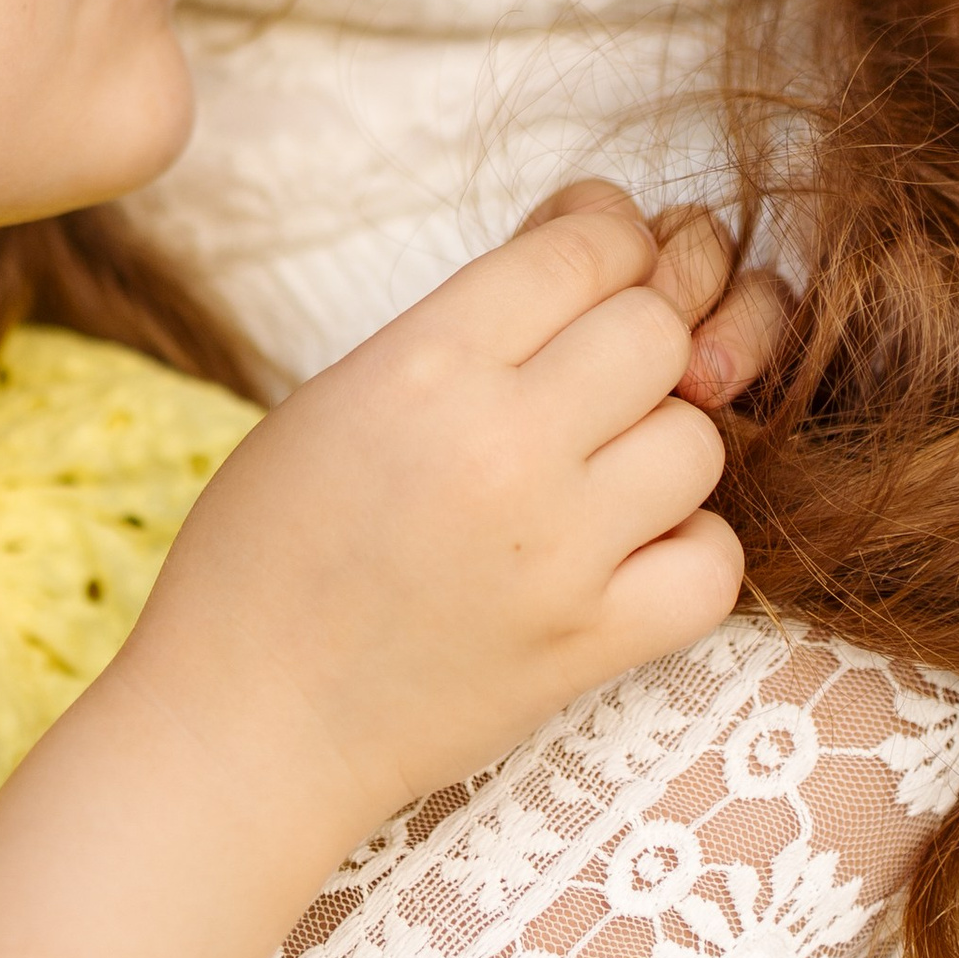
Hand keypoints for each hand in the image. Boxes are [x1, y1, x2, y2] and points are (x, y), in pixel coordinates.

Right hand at [128, 183, 743, 841]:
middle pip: (658, 332)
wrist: (245, 721)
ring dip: (660, 444)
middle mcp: (504, 445)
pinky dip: (688, 549)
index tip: (597, 265)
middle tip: (590, 376)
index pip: (589, 248)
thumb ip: (466, 319)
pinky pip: (713, 564)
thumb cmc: (269, 546)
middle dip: (638, 338)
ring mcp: (558, 552)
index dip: (609, 240)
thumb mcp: (339, 389)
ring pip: (699, 441)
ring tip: (596, 471)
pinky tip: (629, 548)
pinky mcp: (590, 645)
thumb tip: (588, 237)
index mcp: (427, 362)